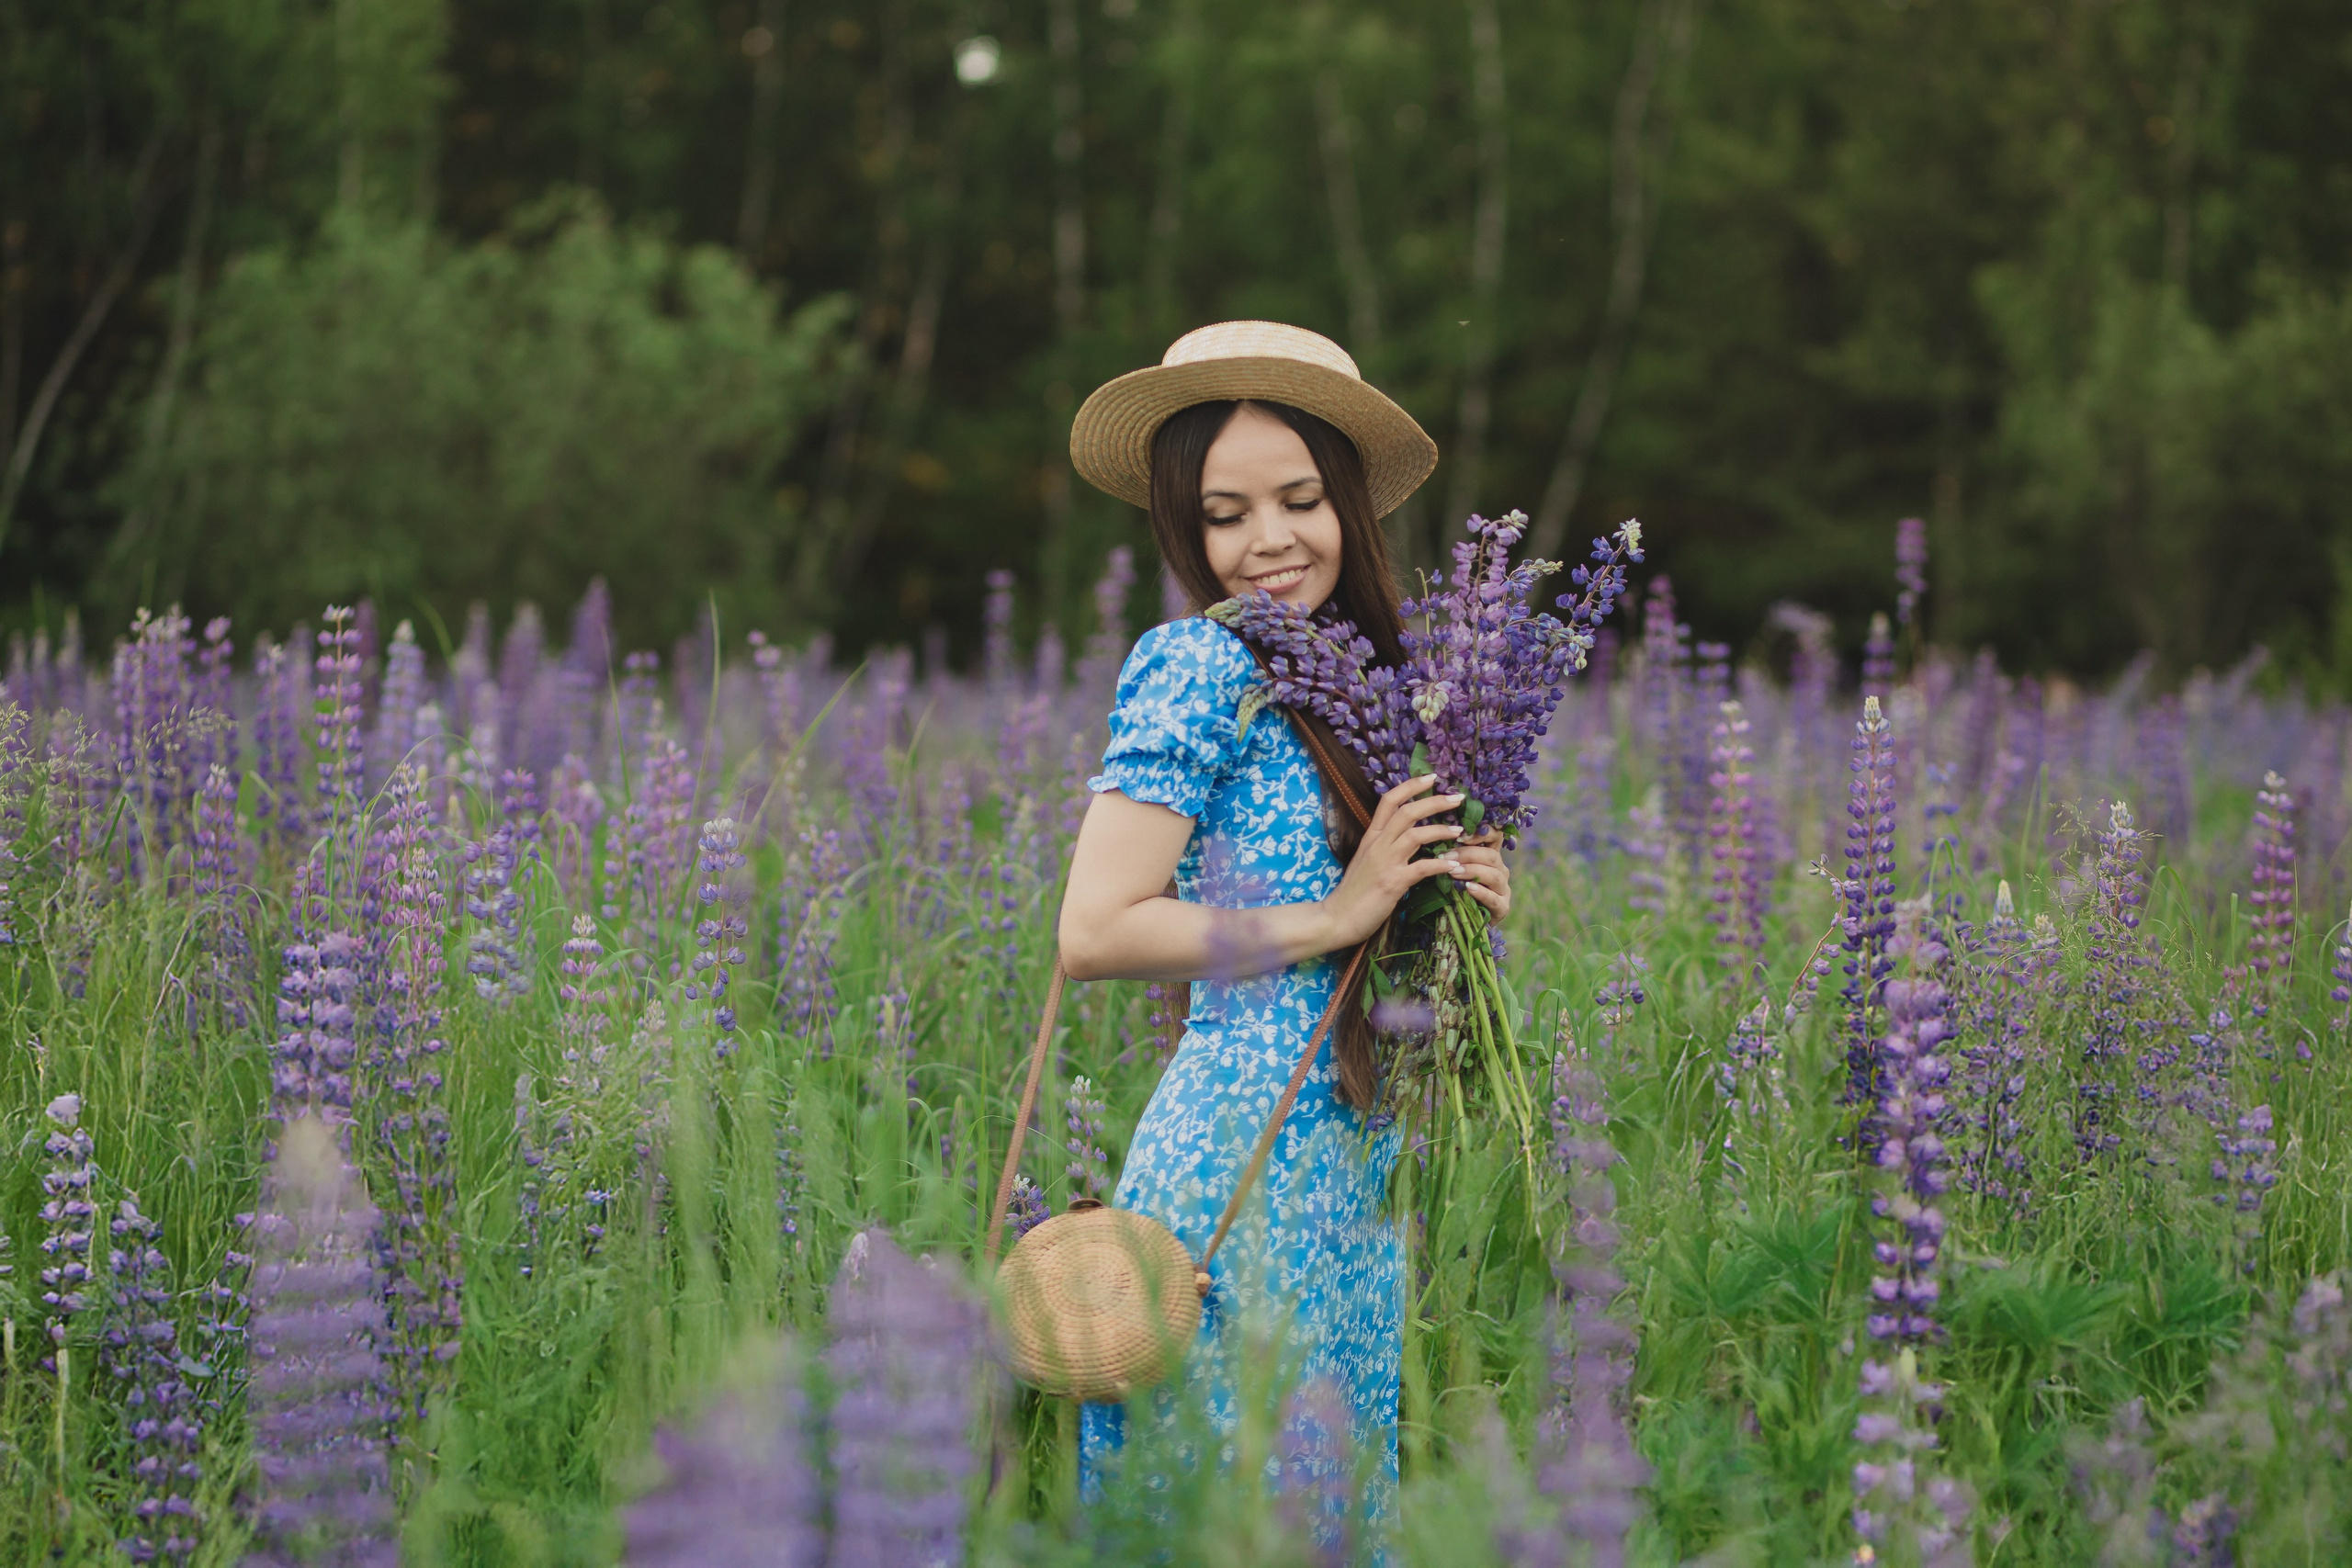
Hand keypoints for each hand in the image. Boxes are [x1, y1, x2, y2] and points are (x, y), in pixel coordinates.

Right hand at [1318, 775, 1472, 950]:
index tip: (1431, 778)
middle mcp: (1377, 844)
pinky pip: (1422, 868)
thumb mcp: (1365, 861)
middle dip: (1434, 801)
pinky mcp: (1393, 883)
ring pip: (1416, 834)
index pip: (1389, 801)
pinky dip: (1441, 864)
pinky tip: (1455, 865)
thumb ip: (1383, 846)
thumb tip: (1405, 836)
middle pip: (1407, 812)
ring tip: (1459, 831)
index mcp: (1371, 837)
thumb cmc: (1354, 892)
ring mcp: (1385, 862)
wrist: (1337, 918)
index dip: (1411, 786)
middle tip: (1457, 797)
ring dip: (1441, 830)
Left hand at [1449, 830, 1511, 922]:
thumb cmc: (1455, 891)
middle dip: (1467, 854)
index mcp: (1490, 857)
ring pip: (1494, 875)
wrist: (1464, 922)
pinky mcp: (1502, 908)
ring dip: (1472, 871)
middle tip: (1446, 857)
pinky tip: (1468, 888)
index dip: (1481, 832)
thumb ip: (1452, 856)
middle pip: (1491, 855)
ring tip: (1454, 872)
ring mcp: (1504, 890)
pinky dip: (1481, 892)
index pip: (1495, 836)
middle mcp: (1501, 871)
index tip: (1460, 835)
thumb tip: (1436, 839)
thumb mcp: (1454, 871)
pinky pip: (1494, 898)